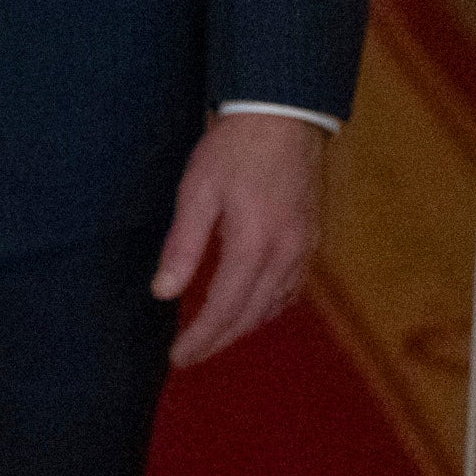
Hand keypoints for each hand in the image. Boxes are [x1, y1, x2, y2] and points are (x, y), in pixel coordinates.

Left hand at [154, 108, 327, 365]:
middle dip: (219, 339)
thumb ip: (183, 246)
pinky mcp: (312, 238)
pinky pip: (291, 287)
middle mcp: (287, 254)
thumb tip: (164, 292)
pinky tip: (252, 308)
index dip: (201, 338)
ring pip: (274, 305)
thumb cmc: (234, 150)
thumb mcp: (197, 192)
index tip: (178, 358)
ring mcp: (305, 248)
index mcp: (255, 245)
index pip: (225, 308)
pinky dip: (269, 306)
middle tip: (190, 356)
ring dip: (244, 326)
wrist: (284, 117)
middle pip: (251, 314)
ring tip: (213, 337)